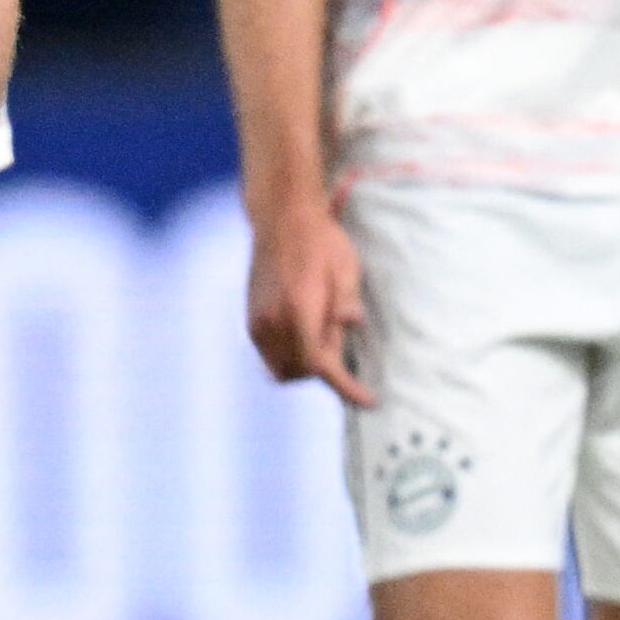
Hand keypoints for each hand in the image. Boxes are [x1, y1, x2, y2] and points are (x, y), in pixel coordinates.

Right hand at [241, 200, 374, 405]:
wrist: (282, 218)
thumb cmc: (321, 241)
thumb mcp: (345, 268)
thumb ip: (346, 302)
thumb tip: (351, 324)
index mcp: (300, 311)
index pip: (323, 366)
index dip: (347, 388)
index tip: (368, 400)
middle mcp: (274, 321)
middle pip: (300, 373)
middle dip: (323, 371)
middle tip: (339, 342)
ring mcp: (258, 322)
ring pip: (280, 370)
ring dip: (303, 367)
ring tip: (320, 337)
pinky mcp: (251, 318)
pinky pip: (268, 355)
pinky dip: (287, 356)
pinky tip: (303, 333)